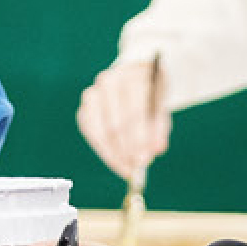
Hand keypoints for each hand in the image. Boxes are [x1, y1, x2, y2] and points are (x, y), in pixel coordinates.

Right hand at [76, 56, 170, 181]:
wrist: (134, 77)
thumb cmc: (150, 95)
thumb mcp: (161, 108)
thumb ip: (159, 129)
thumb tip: (155, 151)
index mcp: (133, 77)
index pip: (135, 111)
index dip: (139, 139)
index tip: (143, 160)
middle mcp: (110, 81)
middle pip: (115, 123)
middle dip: (125, 150)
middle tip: (134, 168)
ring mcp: (94, 93)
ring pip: (100, 130)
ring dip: (112, 153)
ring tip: (125, 168)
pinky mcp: (85, 106)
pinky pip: (90, 132)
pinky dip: (102, 149)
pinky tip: (115, 160)